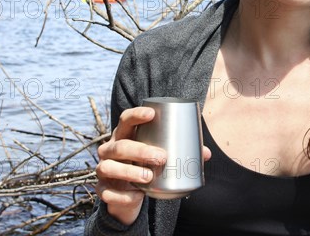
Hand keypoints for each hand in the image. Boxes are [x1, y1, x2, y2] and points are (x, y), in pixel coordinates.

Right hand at [95, 107, 210, 225]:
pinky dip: (123, 195)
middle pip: (120, 145)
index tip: (152, 114)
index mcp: (124, 136)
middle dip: (140, 150)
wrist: (127, 194)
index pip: (125, 120)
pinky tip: (137, 195)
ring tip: (149, 176)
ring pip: (108, 167)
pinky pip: (107, 193)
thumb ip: (181, 152)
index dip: (136, 115)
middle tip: (162, 157)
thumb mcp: (158, 156)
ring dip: (129, 171)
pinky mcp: (103, 190)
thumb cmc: (145, 166)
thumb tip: (206, 154)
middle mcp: (110, 151)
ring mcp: (103, 170)